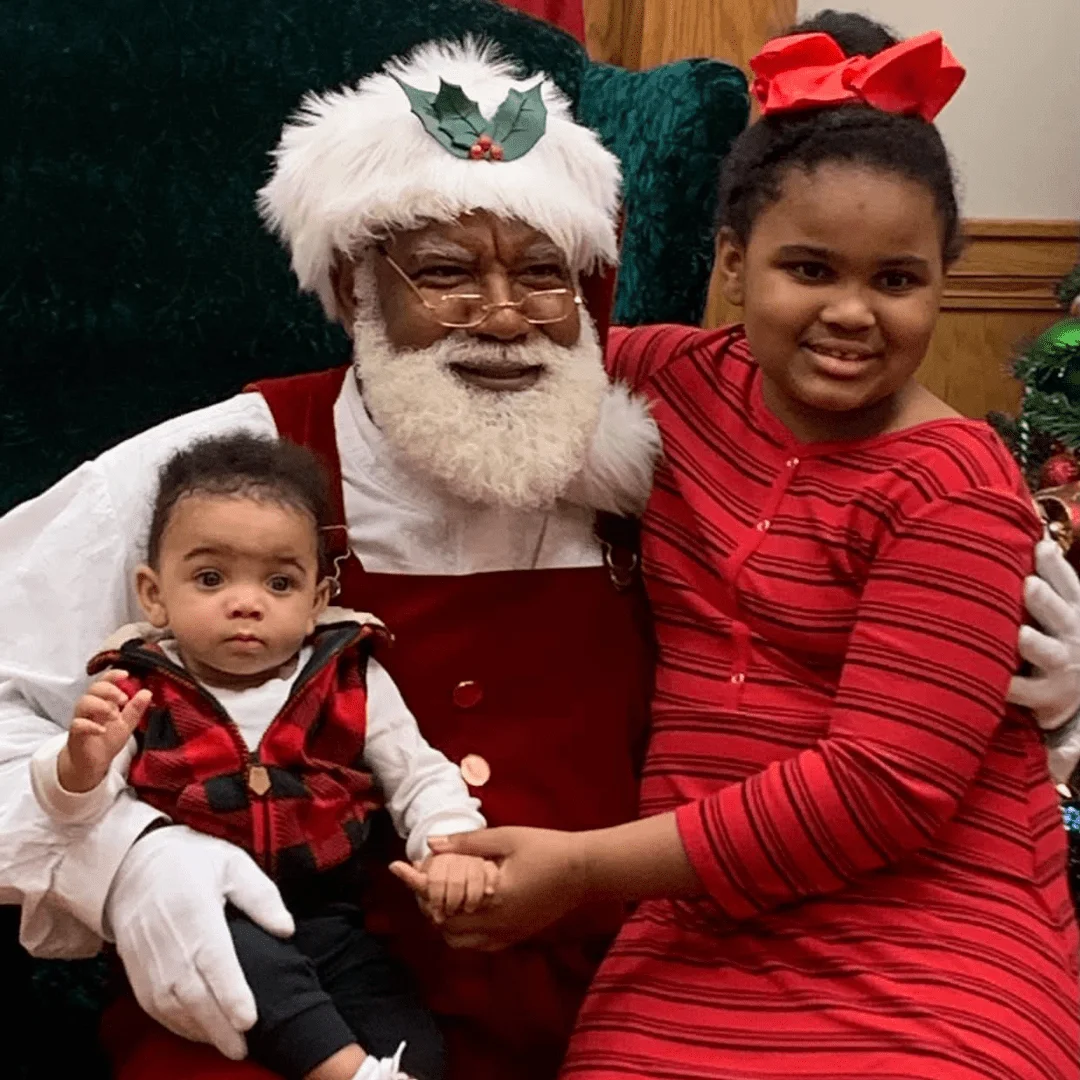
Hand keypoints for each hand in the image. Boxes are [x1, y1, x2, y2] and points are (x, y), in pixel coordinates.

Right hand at [59, 670, 151, 792]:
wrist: (92, 763)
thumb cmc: (107, 740)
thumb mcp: (126, 724)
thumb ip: (135, 709)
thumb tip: (147, 692)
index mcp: (103, 701)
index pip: (104, 681)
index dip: (112, 675)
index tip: (126, 674)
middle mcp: (90, 707)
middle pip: (93, 688)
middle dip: (109, 690)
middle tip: (123, 699)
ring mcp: (81, 719)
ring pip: (83, 703)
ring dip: (101, 706)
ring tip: (115, 715)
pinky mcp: (75, 734)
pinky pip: (76, 724)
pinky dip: (89, 725)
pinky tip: (101, 730)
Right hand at [106, 824, 294, 1059]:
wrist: (131, 866)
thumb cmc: (190, 863)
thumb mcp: (232, 863)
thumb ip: (261, 897)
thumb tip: (286, 929)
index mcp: (195, 911)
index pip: (214, 959)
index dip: (230, 993)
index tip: (249, 1019)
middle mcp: (168, 941)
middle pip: (193, 994)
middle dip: (218, 1026)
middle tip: (243, 1049)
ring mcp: (148, 959)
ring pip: (172, 1007)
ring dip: (199, 1030)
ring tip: (228, 1046)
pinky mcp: (136, 971)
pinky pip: (155, 1007)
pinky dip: (177, 1025)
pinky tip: (199, 1032)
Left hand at [411, 828, 585, 951]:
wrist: (585, 871)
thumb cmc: (547, 848)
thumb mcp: (506, 838)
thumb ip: (468, 843)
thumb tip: (431, 844)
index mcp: (491, 899)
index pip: (440, 898)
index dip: (415, 882)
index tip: (398, 867)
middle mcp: (496, 925)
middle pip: (444, 925)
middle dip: (428, 902)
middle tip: (424, 877)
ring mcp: (507, 935)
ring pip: (459, 940)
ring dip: (444, 919)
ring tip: (443, 891)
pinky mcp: (516, 936)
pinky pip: (478, 943)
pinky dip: (463, 929)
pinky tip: (466, 906)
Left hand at [1010, 537, 1079, 730]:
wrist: (1078, 690)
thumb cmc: (1059, 635)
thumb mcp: (1064, 606)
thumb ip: (1049, 576)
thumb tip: (1034, 535)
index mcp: (1075, 608)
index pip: (1068, 583)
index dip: (1055, 566)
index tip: (1041, 548)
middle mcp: (1071, 634)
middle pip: (1059, 613)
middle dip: (1044, 600)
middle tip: (1028, 586)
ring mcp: (1060, 665)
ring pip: (1047, 652)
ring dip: (1034, 643)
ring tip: (1021, 635)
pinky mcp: (1046, 695)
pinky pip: (1025, 690)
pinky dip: (1009, 687)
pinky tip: (994, 680)